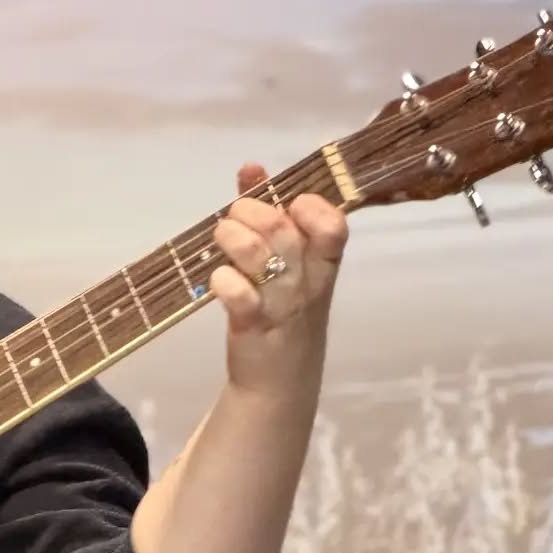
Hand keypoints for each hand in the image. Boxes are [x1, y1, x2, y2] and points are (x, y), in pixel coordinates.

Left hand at [209, 162, 348, 395]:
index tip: (286, 205)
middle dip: (250, 212)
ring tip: (221, 242)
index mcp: (322, 264)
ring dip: (231, 238)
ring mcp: (282, 304)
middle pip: (284, 229)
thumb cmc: (282, 314)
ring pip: (259, 254)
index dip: (309, 205)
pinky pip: (239, 294)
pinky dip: (223, 281)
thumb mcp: (288, 265)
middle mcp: (307, 282)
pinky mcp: (254, 327)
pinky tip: (218, 283)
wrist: (278, 384)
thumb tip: (251, 168)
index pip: (334, 225)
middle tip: (233, 219)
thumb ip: (272, 214)